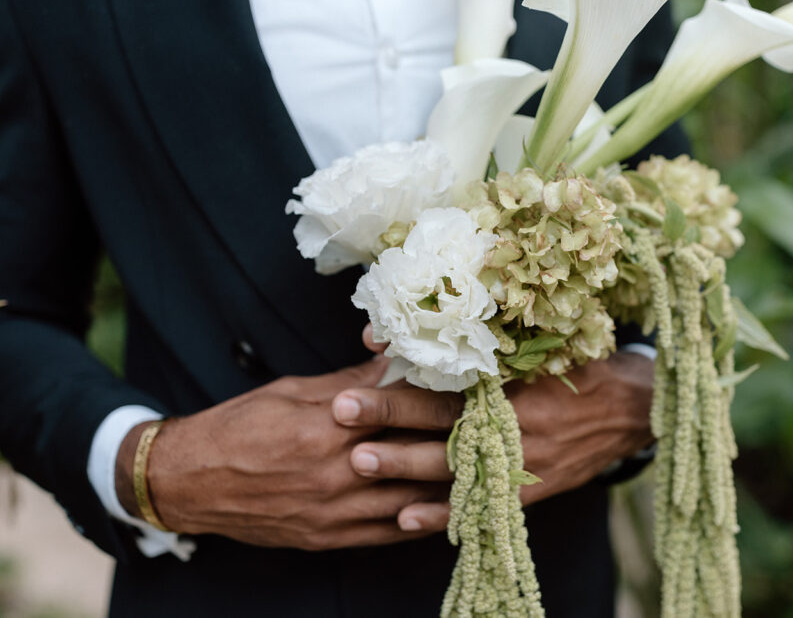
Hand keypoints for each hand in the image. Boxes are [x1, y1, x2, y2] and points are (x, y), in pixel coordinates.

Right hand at [114, 356, 459, 549]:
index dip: (447, 402)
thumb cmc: (240, 426)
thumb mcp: (297, 391)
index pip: (405, 412)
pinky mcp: (329, 538)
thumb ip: (354, 381)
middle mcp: (338, 474)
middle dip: (459, 442)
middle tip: (497, 428)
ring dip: (451, 484)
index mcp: (330, 427)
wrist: (190, 482)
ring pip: (413, 500)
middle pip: (417, 457)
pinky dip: (423, 520)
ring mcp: (335, 512)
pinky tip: (449, 507)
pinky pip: (389, 533)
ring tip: (486, 467)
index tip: (479, 391)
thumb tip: (399, 359)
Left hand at [336, 346, 654, 533]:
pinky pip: (479, 507)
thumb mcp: (547, 340)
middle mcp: (516, 420)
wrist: (632, 412)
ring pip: (453, 466)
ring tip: (360, 462)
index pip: (455, 368)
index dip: (413, 359)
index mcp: (518, 378)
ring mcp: (521, 460)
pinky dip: (442, 515)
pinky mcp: (528, 490)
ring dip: (404, 466)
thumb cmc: (580, 367)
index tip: (368, 350)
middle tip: (342, 412)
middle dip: (391, 414)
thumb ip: (494, 333)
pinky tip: (403, 519)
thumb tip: (427, 316)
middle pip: (444, 417)